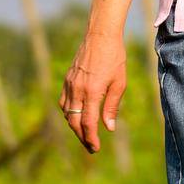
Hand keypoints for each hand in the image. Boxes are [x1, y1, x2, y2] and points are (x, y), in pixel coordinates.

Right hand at [60, 31, 126, 152]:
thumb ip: (112, 105)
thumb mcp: (119, 82)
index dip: (91, 138)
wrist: (101, 35)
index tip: (95, 148)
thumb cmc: (114, 57)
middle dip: (82, 137)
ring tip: (85, 133)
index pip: (87, 123)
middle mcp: (78, 90)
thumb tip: (108, 128)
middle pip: (74, 122)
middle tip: (91, 146)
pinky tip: (76, 115)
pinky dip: (68, 113)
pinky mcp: (67, 79)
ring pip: (67, 113)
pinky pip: (63, 102)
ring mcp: (70, 84)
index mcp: (92, 91)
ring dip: (74, 126)